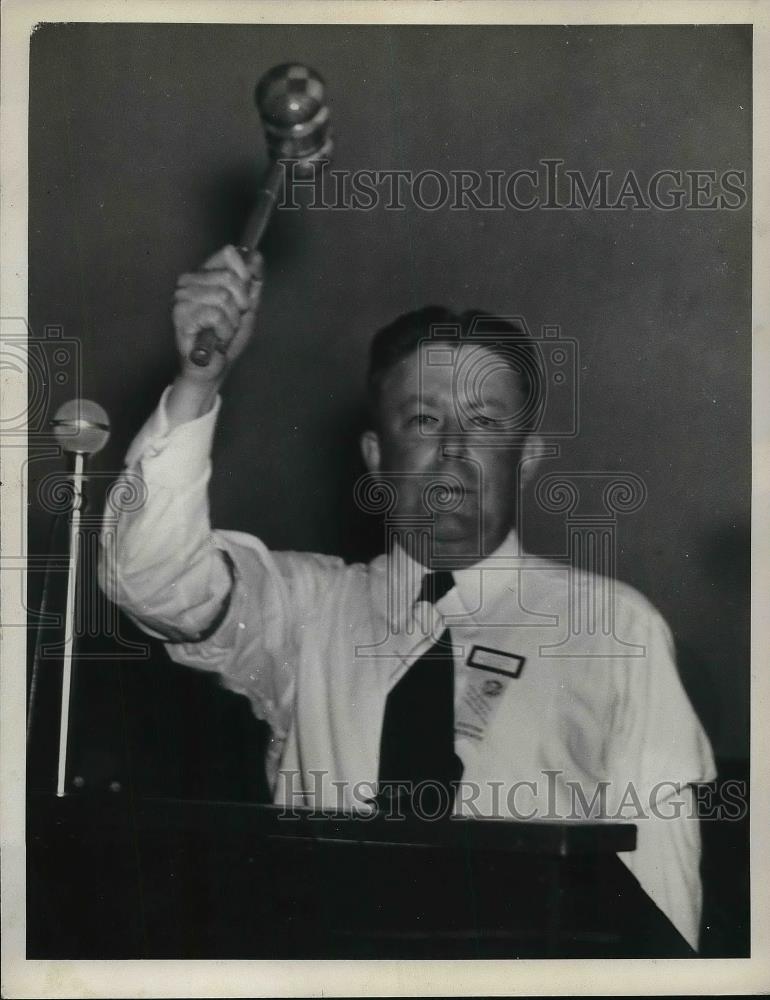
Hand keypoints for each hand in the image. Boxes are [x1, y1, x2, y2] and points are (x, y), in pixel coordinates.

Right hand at [173, 244, 263, 384]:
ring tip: (223, 330)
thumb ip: (252, 282)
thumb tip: (256, 256)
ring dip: (232, 321)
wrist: (213, 367)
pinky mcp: (181, 315)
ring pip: (223, 297)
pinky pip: (215, 314)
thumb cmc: (225, 338)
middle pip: (229, 278)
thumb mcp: (247, 308)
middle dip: (240, 304)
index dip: (244, 274)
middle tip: (232, 320)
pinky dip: (223, 330)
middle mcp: (189, 282)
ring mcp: (182, 297)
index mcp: (204, 275)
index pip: (228, 254)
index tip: (246, 295)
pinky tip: (216, 337)